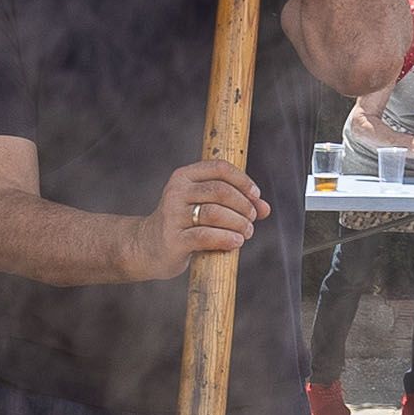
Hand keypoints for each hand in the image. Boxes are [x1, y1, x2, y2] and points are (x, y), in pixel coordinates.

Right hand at [132, 159, 269, 276]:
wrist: (147, 247)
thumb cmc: (183, 224)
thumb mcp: (205, 207)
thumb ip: (234, 204)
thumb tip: (266, 208)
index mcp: (184, 177)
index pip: (219, 168)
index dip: (243, 180)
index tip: (256, 196)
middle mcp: (176, 192)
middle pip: (220, 191)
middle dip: (243, 205)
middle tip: (252, 219)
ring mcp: (172, 215)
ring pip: (214, 213)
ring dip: (238, 223)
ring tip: (247, 232)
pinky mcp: (173, 239)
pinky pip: (204, 236)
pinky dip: (226, 239)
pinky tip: (236, 242)